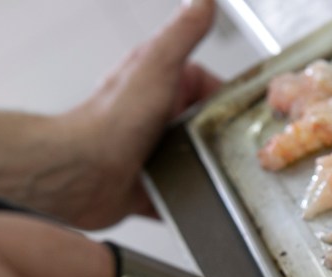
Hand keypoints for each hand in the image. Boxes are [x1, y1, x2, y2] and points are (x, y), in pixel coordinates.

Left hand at [0, 0, 222, 229]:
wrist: (80, 173)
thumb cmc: (110, 121)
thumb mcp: (156, 66)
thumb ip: (182, 34)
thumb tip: (204, 1)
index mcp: (162, 83)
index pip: (214, 89)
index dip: (234, 102)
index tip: (252, 115)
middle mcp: (159, 116)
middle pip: (211, 128)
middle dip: (227, 141)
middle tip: (243, 153)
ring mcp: (157, 152)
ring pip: (202, 162)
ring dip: (214, 172)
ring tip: (226, 178)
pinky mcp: (153, 186)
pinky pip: (186, 195)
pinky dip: (197, 201)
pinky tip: (207, 202)